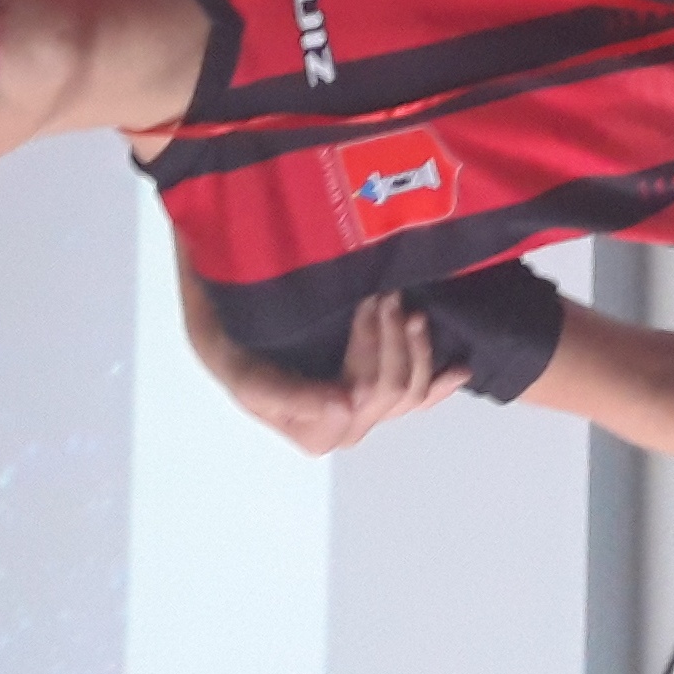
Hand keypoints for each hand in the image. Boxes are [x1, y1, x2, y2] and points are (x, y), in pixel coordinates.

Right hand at [213, 289, 468, 458]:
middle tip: (386, 292)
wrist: (220, 259)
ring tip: (406, 305)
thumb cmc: (214, 304)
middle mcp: (326, 412)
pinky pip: (412, 393)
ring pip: (404, 393)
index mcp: (290, 414)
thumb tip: (343, 411)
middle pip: (383, 398)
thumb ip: (268, 388)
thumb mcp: (220, 348)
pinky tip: (459, 367)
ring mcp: (351, 392)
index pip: (351, 409)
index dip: (369, 360)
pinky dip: (437, 382)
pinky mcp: (367, 370)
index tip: (367, 303)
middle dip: (392, 343)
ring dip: (414, 348)